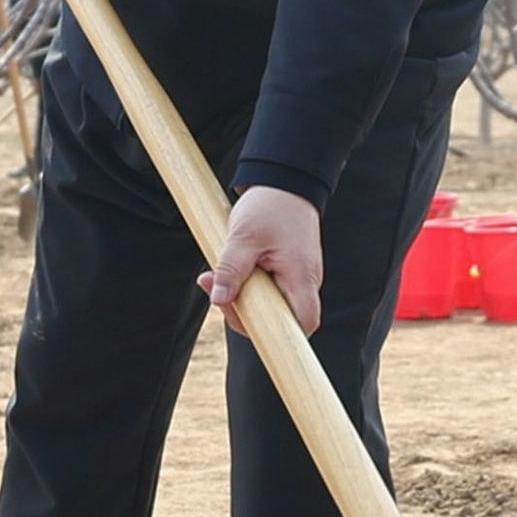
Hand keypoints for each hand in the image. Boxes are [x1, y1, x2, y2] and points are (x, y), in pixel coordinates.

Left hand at [200, 185, 324, 339]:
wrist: (284, 180)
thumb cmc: (270, 206)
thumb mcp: (244, 237)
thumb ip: (231, 269)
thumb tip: (219, 300)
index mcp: (301, 277)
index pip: (303, 324)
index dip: (277, 335)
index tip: (244, 321)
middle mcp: (304, 281)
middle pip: (279, 319)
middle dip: (243, 312)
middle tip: (214, 289)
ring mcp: (296, 277)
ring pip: (268, 304)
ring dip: (240, 296)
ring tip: (212, 275)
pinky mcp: (285, 270)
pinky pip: (266, 289)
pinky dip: (245, 284)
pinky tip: (226, 269)